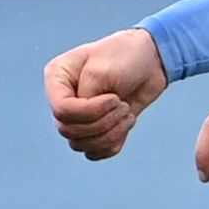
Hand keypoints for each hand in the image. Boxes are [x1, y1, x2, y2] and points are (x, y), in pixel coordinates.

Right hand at [43, 27, 170, 160]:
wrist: (151, 60)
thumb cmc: (126, 56)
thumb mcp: (103, 70)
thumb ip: (87, 97)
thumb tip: (84, 124)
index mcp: (57, 79)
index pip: (61, 111)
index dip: (90, 112)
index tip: (114, 97)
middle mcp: (64, 99)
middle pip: (70, 131)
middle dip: (103, 124)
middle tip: (123, 105)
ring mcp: (79, 116)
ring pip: (81, 145)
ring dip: (110, 134)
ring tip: (127, 113)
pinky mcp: (97, 128)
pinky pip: (95, 152)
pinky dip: (113, 145)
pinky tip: (127, 124)